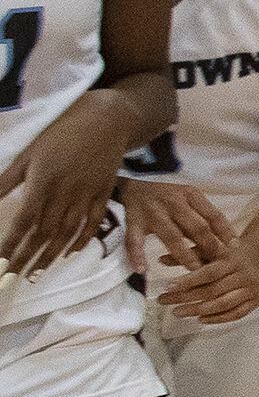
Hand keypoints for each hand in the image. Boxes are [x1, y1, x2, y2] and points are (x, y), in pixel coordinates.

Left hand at [0, 94, 149, 278]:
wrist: (109, 118)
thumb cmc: (63, 128)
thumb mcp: (29, 151)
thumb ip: (8, 178)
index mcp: (44, 182)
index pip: (24, 222)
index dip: (11, 246)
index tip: (1, 265)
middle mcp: (65, 194)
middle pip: (44, 234)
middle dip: (27, 258)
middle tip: (14, 279)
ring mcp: (87, 195)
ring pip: (68, 232)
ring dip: (51, 255)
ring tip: (37, 273)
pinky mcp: (103, 192)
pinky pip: (93, 222)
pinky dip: (82, 240)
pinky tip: (71, 252)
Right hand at [119, 180, 234, 280]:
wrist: (133, 186)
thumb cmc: (168, 196)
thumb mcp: (189, 199)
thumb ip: (203, 217)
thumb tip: (227, 241)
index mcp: (191, 195)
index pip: (213, 214)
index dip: (225, 231)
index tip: (235, 246)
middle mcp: (173, 203)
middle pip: (195, 226)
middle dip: (208, 246)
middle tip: (218, 263)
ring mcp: (152, 213)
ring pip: (171, 236)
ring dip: (183, 254)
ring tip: (193, 269)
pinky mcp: (133, 222)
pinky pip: (134, 241)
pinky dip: (136, 255)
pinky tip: (142, 270)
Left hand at [159, 244, 258, 326]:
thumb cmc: (230, 253)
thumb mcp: (211, 249)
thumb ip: (189, 254)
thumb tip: (161, 260)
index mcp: (232, 260)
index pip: (209, 273)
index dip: (188, 281)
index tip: (168, 287)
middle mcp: (243, 275)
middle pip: (213, 291)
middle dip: (185, 298)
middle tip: (164, 301)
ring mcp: (251, 290)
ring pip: (223, 304)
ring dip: (198, 310)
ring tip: (177, 312)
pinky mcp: (256, 301)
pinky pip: (236, 314)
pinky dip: (218, 319)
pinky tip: (201, 319)